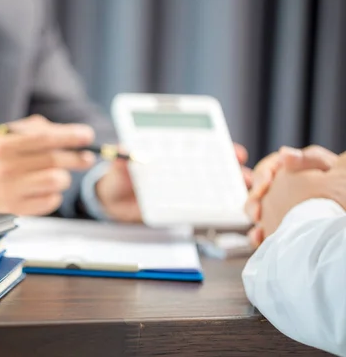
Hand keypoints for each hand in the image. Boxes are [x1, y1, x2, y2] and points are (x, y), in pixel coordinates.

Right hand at [0, 115, 95, 215]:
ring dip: (64, 178)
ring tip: (58, 176)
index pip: (44, 138)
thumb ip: (30, 129)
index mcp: (4, 146)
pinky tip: (45, 191)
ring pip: (56, 181)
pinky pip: (50, 202)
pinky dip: (54, 196)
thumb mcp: (1, 139)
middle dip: (78, 158)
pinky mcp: (17, 210)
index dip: (69, 136)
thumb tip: (63, 131)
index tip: (87, 135)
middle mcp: (7, 168)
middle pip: (54, 160)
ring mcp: (12, 191)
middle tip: (87, 158)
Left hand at [95, 143, 251, 222]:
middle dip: (235, 169)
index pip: (201, 144)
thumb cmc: (119, 177)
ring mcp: (185, 189)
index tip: (234, 151)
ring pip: (216, 187)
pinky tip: (230, 213)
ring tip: (243, 194)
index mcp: (172, 152)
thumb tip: (123, 149)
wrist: (113, 203)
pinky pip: (204, 209)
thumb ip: (122, 158)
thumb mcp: (118, 166)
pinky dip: (218, 211)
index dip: (221, 146)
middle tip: (245, 175)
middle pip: (217, 166)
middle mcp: (184, 169)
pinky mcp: (182, 209)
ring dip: (233, 190)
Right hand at [246, 146, 338, 245]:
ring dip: (252, 213)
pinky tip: (260, 236)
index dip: (262, 175)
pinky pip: (260, 231)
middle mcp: (277, 188)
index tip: (266, 183)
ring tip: (258, 218)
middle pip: (256, 191)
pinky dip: (256, 234)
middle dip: (253, 198)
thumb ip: (306, 159)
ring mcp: (275, 208)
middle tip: (258, 206)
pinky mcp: (276, 226)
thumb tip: (284, 153)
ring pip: (254, 209)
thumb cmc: (337, 182)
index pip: (266, 169)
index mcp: (287, 170)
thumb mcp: (323, 166)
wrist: (341, 208)